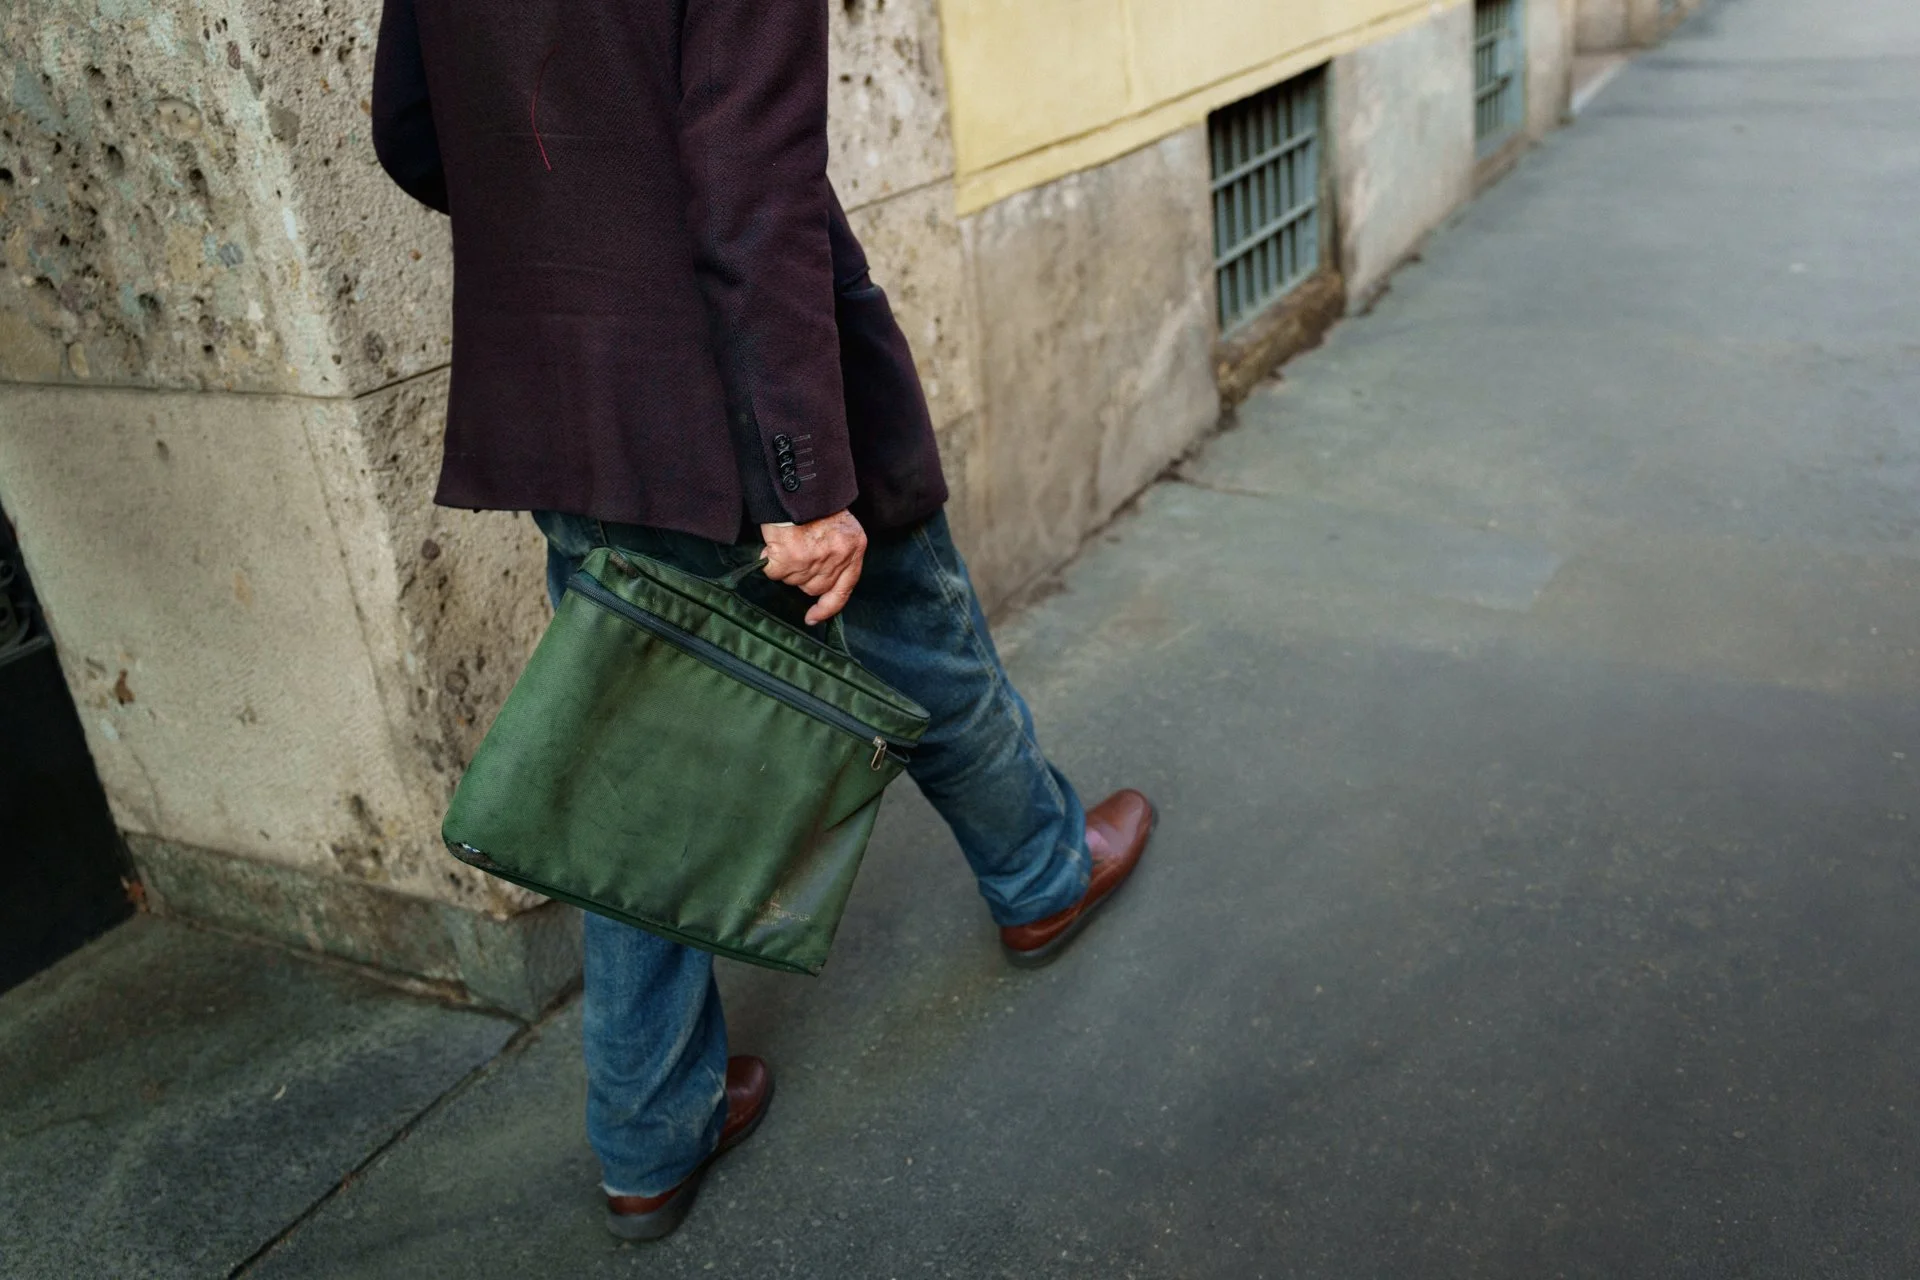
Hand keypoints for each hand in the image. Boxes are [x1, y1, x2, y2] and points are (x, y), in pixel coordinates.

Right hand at [760, 510, 866, 624]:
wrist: (798, 483)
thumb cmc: (814, 502)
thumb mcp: (838, 527)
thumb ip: (833, 554)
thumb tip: (810, 580)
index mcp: (854, 548)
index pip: (844, 589)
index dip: (828, 607)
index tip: (813, 618)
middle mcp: (839, 557)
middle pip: (814, 587)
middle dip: (801, 576)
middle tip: (795, 552)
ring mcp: (816, 560)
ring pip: (793, 580)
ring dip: (785, 566)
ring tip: (786, 542)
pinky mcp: (792, 558)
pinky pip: (774, 572)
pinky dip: (770, 561)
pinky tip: (773, 545)